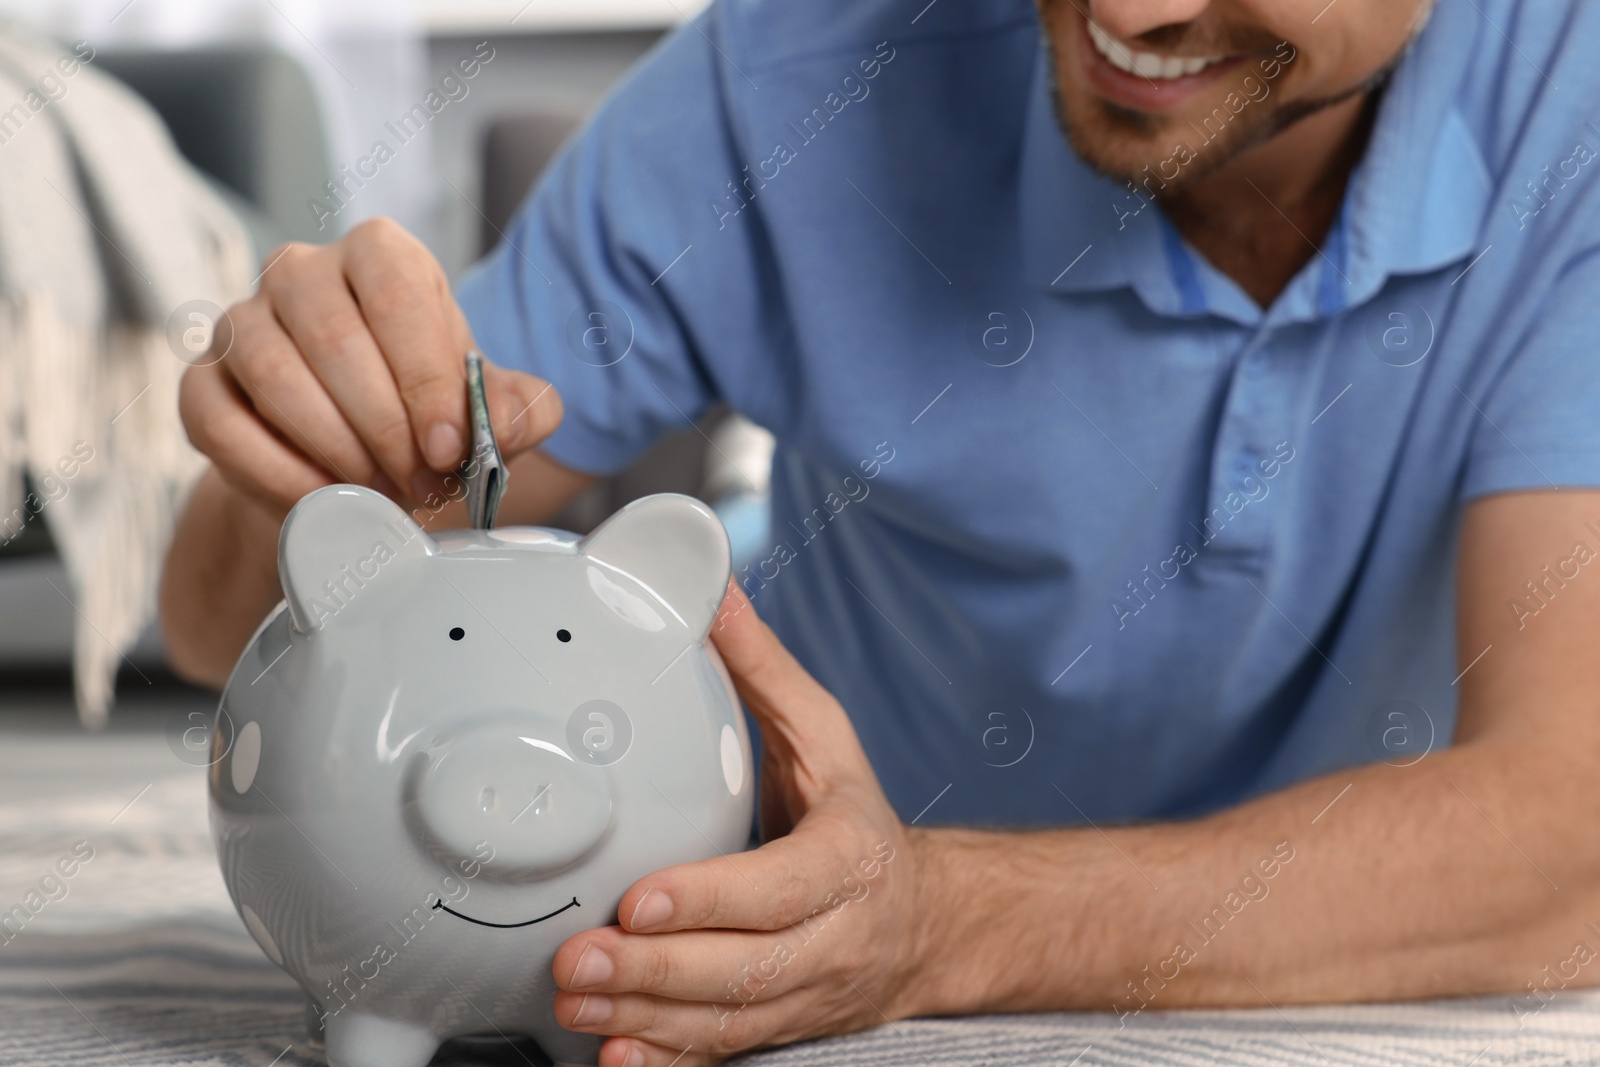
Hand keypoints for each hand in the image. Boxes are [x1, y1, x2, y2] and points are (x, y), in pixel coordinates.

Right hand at [178, 218, 562, 512]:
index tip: (450, 448)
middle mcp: (302, 271)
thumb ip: (518, 409)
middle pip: (334, 338)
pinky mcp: (201, 382)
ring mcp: (241, 322)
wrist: (352, 459)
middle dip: (386, 427)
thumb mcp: (483, 409)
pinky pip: (220, 423)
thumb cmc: (421, 414)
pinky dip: (276, 473)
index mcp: (381, 256)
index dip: (427, 380)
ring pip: (274, 376)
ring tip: (379, 491)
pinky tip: (322, 499)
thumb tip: (512, 420)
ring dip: (335, 448)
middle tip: (420, 483)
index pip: (399, 297)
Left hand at [550, 581, 937, 1065]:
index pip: (783, 890)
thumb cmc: (857, 821)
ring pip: (730, 1022)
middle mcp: (834, 939)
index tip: (643, 899)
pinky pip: (725, 1057)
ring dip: (646, 1019)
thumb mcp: (827, 738)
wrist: (927, 921)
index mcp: (849, 861)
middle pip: (749, 969)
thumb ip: (764, 671)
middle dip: (658, 971)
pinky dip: (668, 1064)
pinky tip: (614, 1060)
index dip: (714, 899)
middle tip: (579, 959)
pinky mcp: (781, 1029)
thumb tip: (710, 595)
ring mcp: (809, 994)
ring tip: (575, 999)